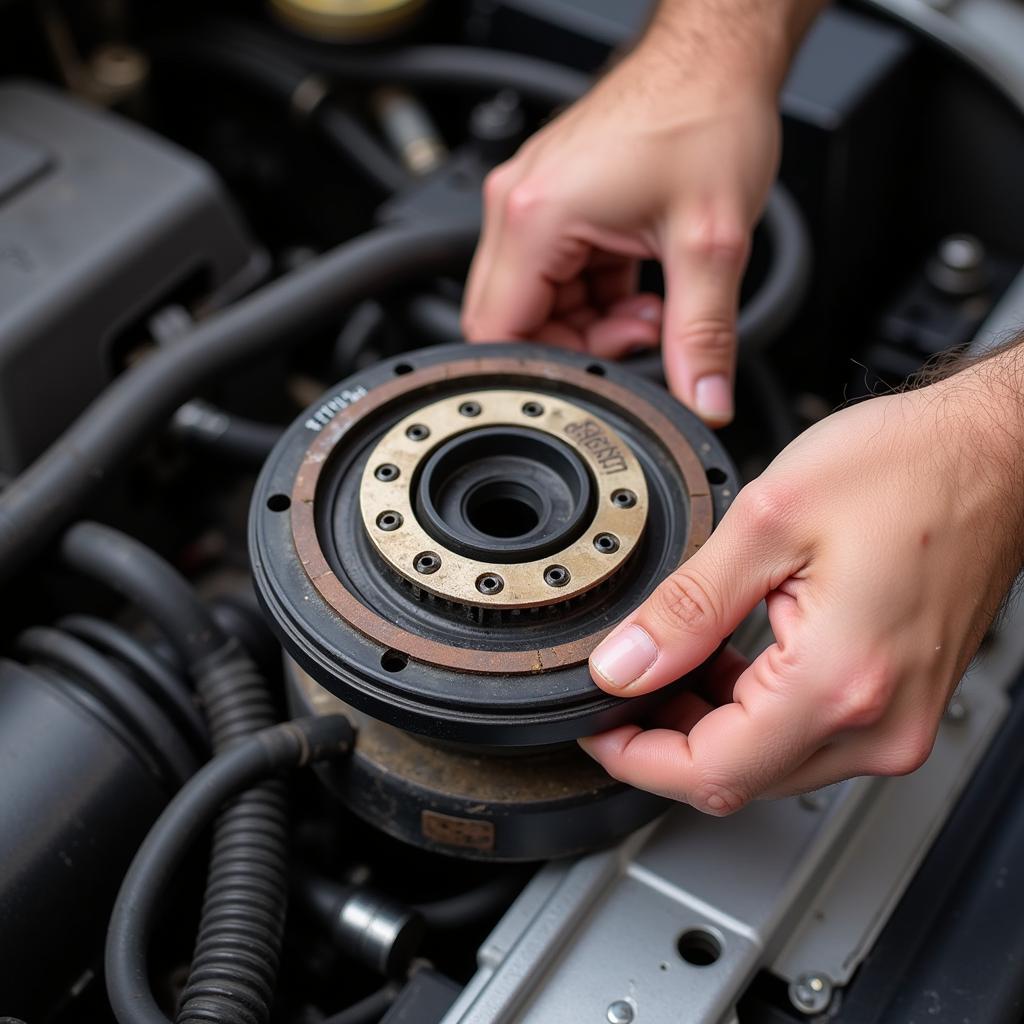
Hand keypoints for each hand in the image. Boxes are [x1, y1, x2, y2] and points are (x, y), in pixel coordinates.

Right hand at [461, 3, 820, 424]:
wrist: (716, 56)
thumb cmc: (703, 115)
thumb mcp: (710, 243)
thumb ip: (704, 337)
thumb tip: (705, 403)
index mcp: (535, 217)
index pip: (497, 334)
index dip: (543, 373)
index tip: (594, 382)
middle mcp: (518, 207)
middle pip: (514, 322)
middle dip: (576, 347)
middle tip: (638, 334)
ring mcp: (531, 201)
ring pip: (538, 304)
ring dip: (592, 322)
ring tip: (650, 304)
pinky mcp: (553, 200)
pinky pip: (557, 277)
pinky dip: (595, 296)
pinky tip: (641, 284)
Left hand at [579, 352, 1023, 812]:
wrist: (992, 455)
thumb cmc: (909, 467)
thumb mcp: (769, 522)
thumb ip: (686, 607)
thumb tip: (623, 666)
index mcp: (841, 681)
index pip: (711, 773)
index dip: (635, 757)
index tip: (596, 728)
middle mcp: (879, 722)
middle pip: (738, 777)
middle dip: (664, 738)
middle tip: (624, 683)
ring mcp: (898, 720)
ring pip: (769, 762)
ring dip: (706, 723)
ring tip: (670, 659)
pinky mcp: (902, 704)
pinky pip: (807, 735)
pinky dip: (751, 709)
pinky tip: (724, 659)